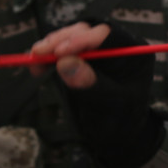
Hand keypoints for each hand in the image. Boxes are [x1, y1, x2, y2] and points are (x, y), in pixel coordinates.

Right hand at [31, 23, 163, 167]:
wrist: (118, 135)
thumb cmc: (121, 120)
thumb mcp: (110, 105)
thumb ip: (90, 84)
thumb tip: (65, 62)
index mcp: (133, 53)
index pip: (107, 35)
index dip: (82, 39)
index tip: (60, 51)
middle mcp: (116, 46)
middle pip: (86, 32)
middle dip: (61, 40)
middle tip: (40, 53)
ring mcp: (98, 51)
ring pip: (72, 37)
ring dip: (51, 46)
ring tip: (35, 59)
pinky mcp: (82, 59)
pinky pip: (64, 50)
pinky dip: (48, 55)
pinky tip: (36, 63)